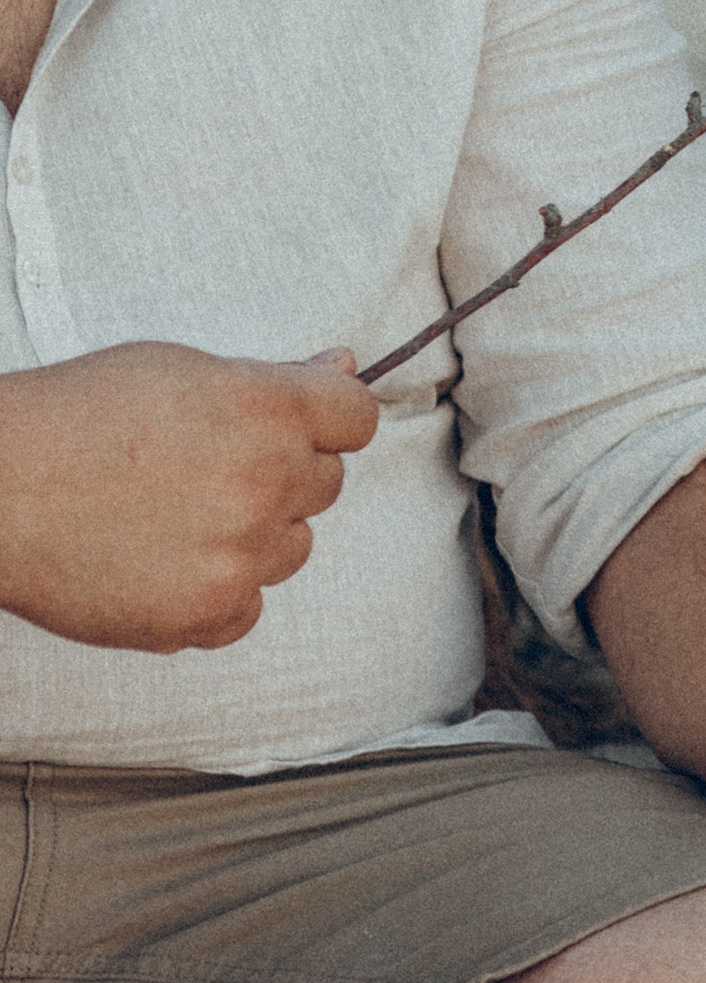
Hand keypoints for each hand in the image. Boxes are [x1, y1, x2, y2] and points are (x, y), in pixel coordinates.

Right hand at [0, 343, 377, 651]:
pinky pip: (248, 609)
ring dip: (253, 537)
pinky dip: (216, 592)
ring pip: (291, 549)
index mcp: (267, 410)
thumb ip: (269, 377)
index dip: (329, 421)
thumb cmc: (71, 418)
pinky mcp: (206, 614)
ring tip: (176, 516)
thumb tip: (341, 369)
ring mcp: (240, 555)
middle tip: (206, 469)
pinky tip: (164, 561)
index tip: (304, 427)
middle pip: (325, 484)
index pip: (357, 419)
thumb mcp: (174, 368)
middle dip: (282, 474)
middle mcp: (267, 483)